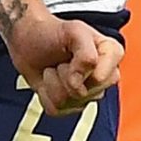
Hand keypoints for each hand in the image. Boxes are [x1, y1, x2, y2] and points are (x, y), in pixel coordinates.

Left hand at [5, 11, 121, 116]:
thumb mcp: (74, 31)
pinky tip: (49, 81)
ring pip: (68, 102)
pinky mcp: (70, 105)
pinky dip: (45, 94)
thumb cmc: (53, 33)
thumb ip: (86, 53)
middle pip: (83, 93)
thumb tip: (80, 83)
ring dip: (52, 83)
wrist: (29, 42)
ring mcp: (88, 93)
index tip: (72, 54)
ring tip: (54, 69)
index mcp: (112, 55)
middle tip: (62, 61)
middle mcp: (104, 77)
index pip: (100, 78)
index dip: (79, 69)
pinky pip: (56, 109)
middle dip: (64, 75)